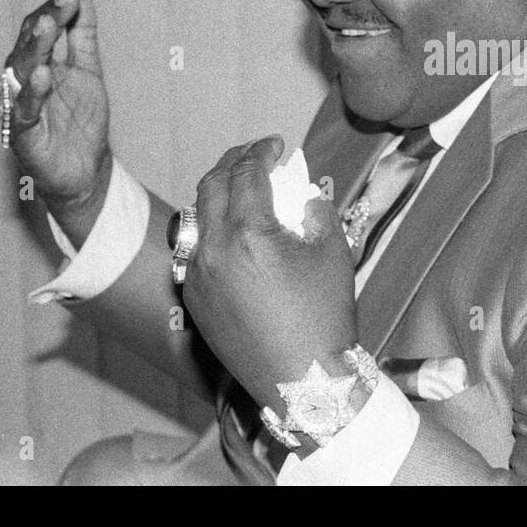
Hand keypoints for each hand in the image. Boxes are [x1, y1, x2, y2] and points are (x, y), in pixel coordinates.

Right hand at [3, 0, 110, 220]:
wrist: (86, 168)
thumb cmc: (82, 118)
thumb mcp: (88, 70)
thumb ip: (82, 35)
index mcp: (37, 63)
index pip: (39, 30)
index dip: (55, 11)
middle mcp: (23, 81)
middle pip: (29, 46)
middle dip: (44, 24)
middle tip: (60, 4)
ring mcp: (20, 105)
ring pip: (22, 72)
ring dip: (35, 48)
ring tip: (48, 26)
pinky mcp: (23, 133)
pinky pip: (24, 110)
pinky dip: (33, 92)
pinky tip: (43, 74)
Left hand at [182, 136, 356, 413]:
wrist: (302, 382)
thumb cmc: (324, 317)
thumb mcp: (334, 252)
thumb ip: (316, 210)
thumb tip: (302, 193)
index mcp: (249, 232)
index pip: (248, 173)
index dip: (262, 151)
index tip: (276, 145)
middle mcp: (213, 249)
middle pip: (212, 185)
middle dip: (234, 163)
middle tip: (256, 156)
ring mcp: (198, 276)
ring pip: (196, 216)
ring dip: (217, 193)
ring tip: (241, 188)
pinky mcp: (194, 299)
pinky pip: (193, 250)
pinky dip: (210, 228)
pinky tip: (231, 230)